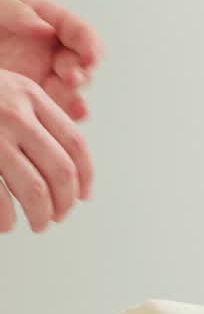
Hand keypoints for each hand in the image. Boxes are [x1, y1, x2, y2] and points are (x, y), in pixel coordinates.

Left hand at [0, 0, 101, 121]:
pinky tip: (68, 117)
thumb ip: (18, 12)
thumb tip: (45, 29)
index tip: (89, 56)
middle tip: (70, 77)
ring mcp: (43, 74)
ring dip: (75, 97)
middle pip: (81, 64)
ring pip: (71, 90)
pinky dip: (64, 115)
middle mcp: (50, 51)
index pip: (81, 33)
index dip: (90, 45)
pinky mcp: (32, 95)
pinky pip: (54, 108)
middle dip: (81, 72)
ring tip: (73, 105)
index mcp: (48, 22)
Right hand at [0, 69, 92, 232]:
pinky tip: (6, 225)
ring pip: (34, 189)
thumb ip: (33, 113)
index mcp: (30, 95)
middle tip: (58, 217)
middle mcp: (15, 114)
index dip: (85, 175)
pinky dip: (6, 217)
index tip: (83, 196)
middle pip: (61, 171)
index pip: (75, 143)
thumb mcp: (3, 88)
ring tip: (37, 225)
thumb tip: (69, 160)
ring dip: (41, 214)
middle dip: (64, 202)